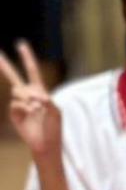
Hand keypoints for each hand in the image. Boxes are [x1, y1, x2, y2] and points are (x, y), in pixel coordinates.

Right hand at [0, 41, 62, 157]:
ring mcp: (20, 104)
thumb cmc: (53, 128)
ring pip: (18, 91)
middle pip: (14, 76)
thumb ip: (47, 100)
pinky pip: (16, 103)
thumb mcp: (55, 111)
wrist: (46, 144)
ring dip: (28, 99)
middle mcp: (28, 95)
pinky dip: (24, 108)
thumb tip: (34, 96)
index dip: (26, 57)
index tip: (20, 44)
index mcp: (39, 91)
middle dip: (5, 65)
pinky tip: (30, 115)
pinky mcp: (14, 113)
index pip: (31, 70)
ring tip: (35, 110)